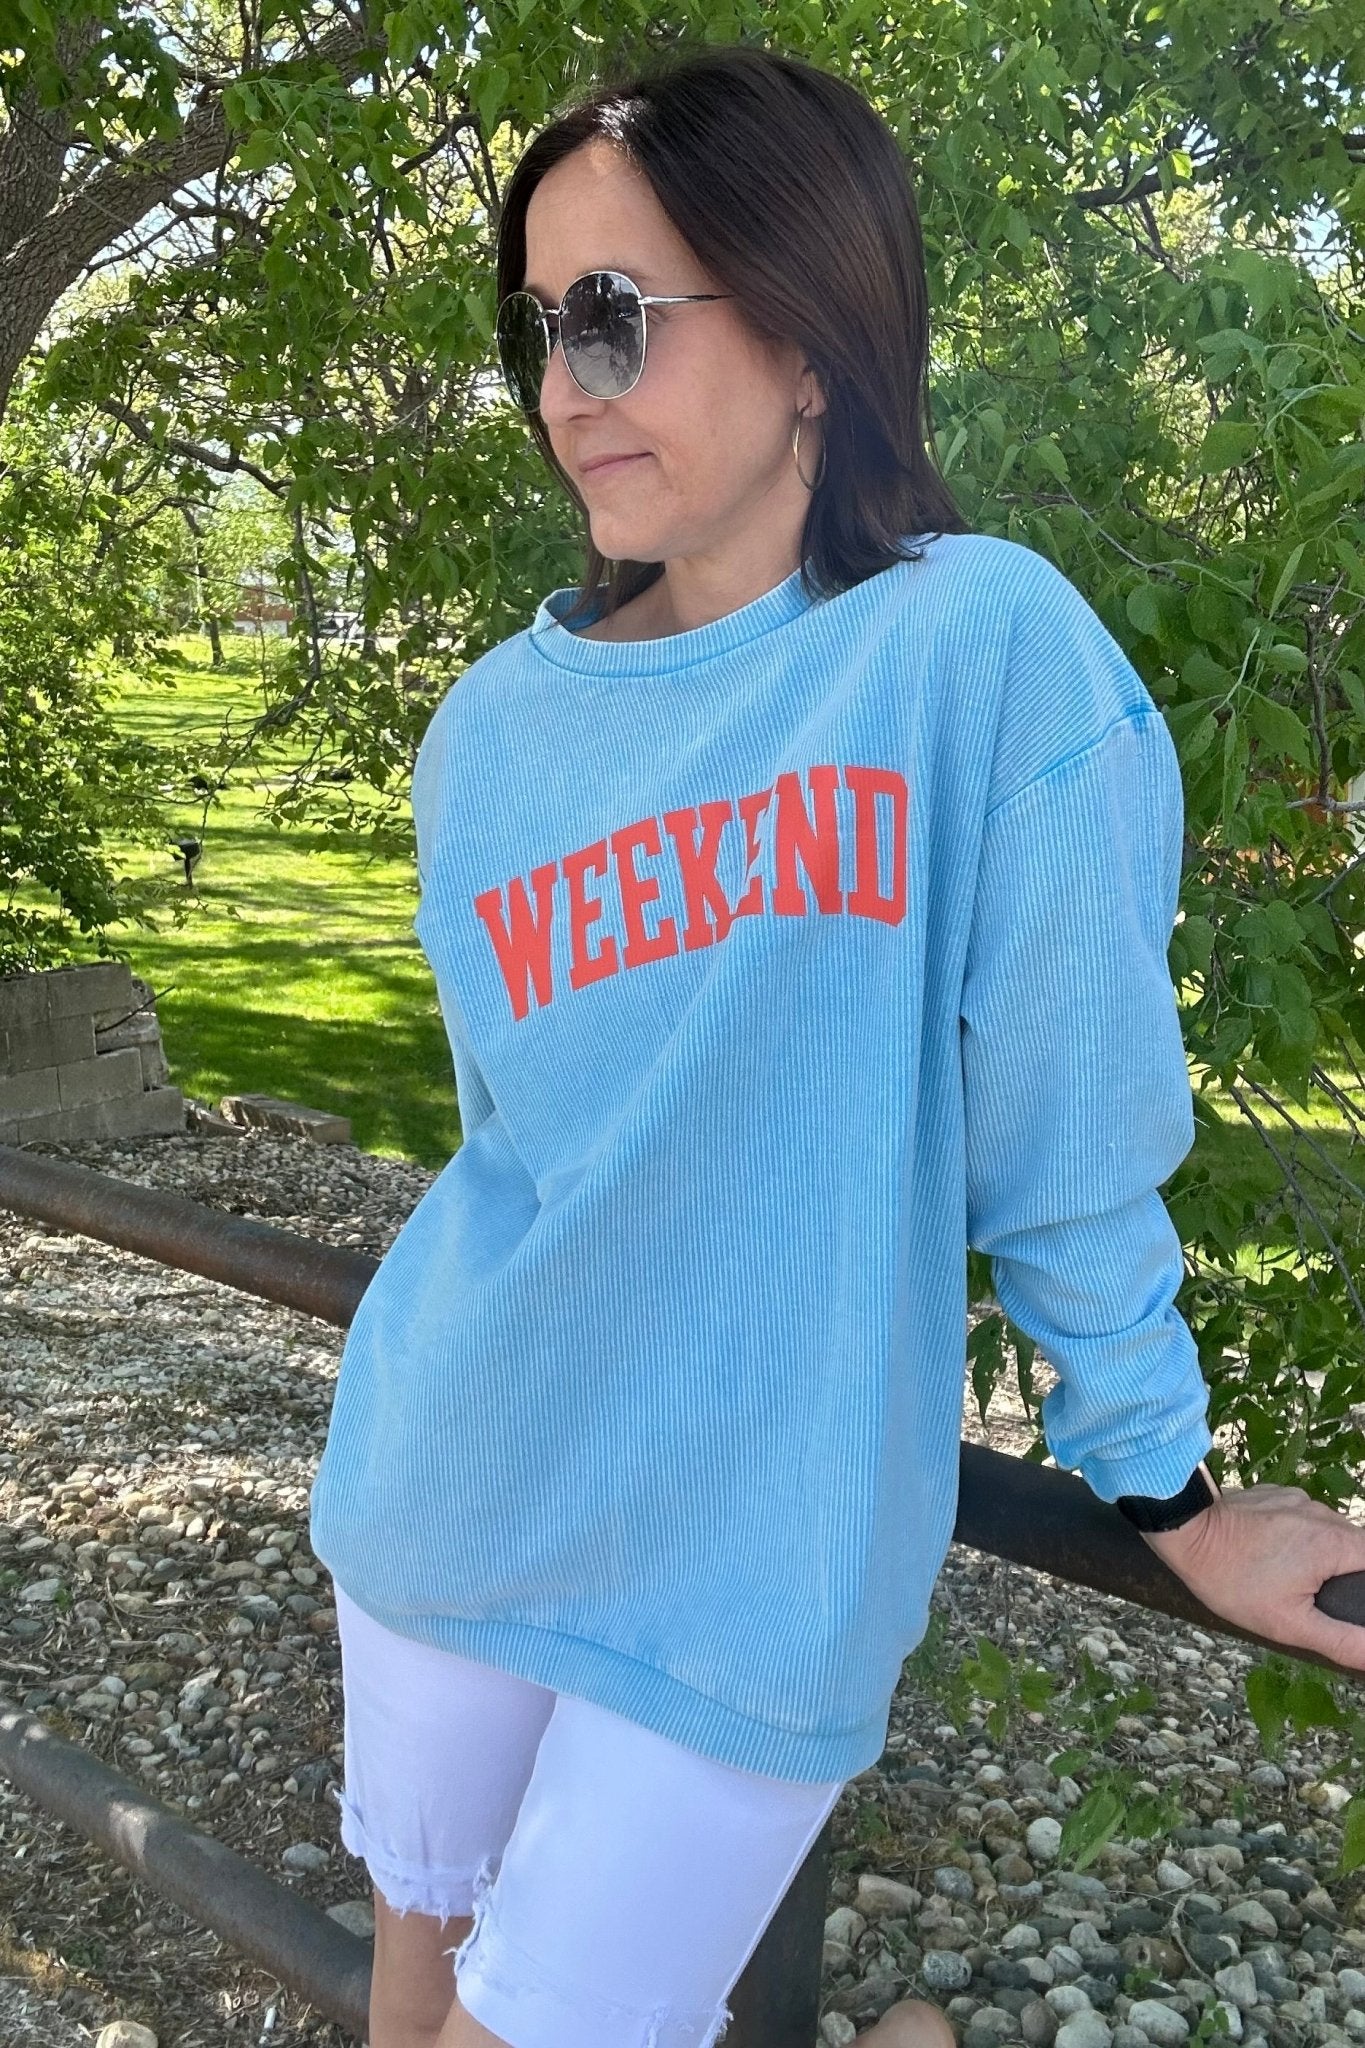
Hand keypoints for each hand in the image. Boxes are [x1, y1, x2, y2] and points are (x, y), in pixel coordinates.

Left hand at [1141, 1482, 1364, 1673]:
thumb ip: (1342, 1640)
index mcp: (1335, 1541)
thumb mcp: (1290, 1623)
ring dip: (1320, 1553)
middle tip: (1314, 1595)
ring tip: (1291, 1577)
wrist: (1186, 1534)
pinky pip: (1299, 1516)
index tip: (1349, 1598)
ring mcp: (1296, 1498)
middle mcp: (1321, 1512)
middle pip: (1354, 1545)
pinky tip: (1271, 1554)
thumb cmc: (1235, 1582)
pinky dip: (1295, 1535)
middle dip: (1343, 1571)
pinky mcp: (1273, 1493)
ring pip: (1325, 1529)